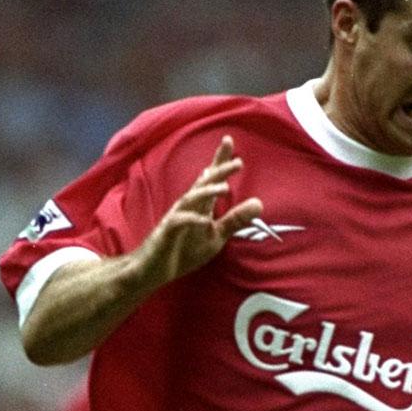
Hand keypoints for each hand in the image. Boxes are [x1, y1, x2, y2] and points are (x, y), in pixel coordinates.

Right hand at [134, 136, 262, 288]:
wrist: (152, 269)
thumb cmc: (183, 250)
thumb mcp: (215, 237)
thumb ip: (234, 220)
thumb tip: (259, 204)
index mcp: (200, 205)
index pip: (211, 179)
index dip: (220, 160)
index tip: (229, 141)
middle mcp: (187, 206)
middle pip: (203, 183)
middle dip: (219, 171)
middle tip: (238, 162)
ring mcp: (176, 217)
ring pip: (191, 199)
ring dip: (206, 192)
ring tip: (224, 188)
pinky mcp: (167, 232)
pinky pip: (179, 223)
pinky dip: (191, 220)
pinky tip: (203, 220)